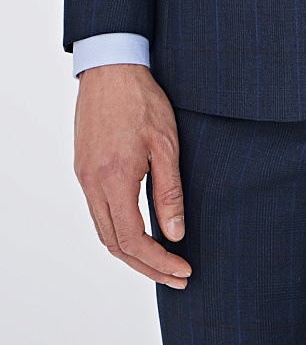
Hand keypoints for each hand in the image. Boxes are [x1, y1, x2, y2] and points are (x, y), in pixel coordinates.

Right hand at [74, 64, 190, 288]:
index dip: (159, 261)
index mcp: (115, 179)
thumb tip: (175, 234)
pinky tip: (140, 232)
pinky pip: (98, 212)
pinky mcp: (83, 168)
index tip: (183, 269)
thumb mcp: (166, 143)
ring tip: (161, 262)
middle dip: (147, 267)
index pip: (133, 240)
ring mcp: (84, 177)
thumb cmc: (142, 99)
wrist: (110, 68)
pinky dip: (119, 231)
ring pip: (104, 231)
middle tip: (177, 277)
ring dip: (131, 253)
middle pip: (115, 245)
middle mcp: (93, 183)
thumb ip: (170, 192)